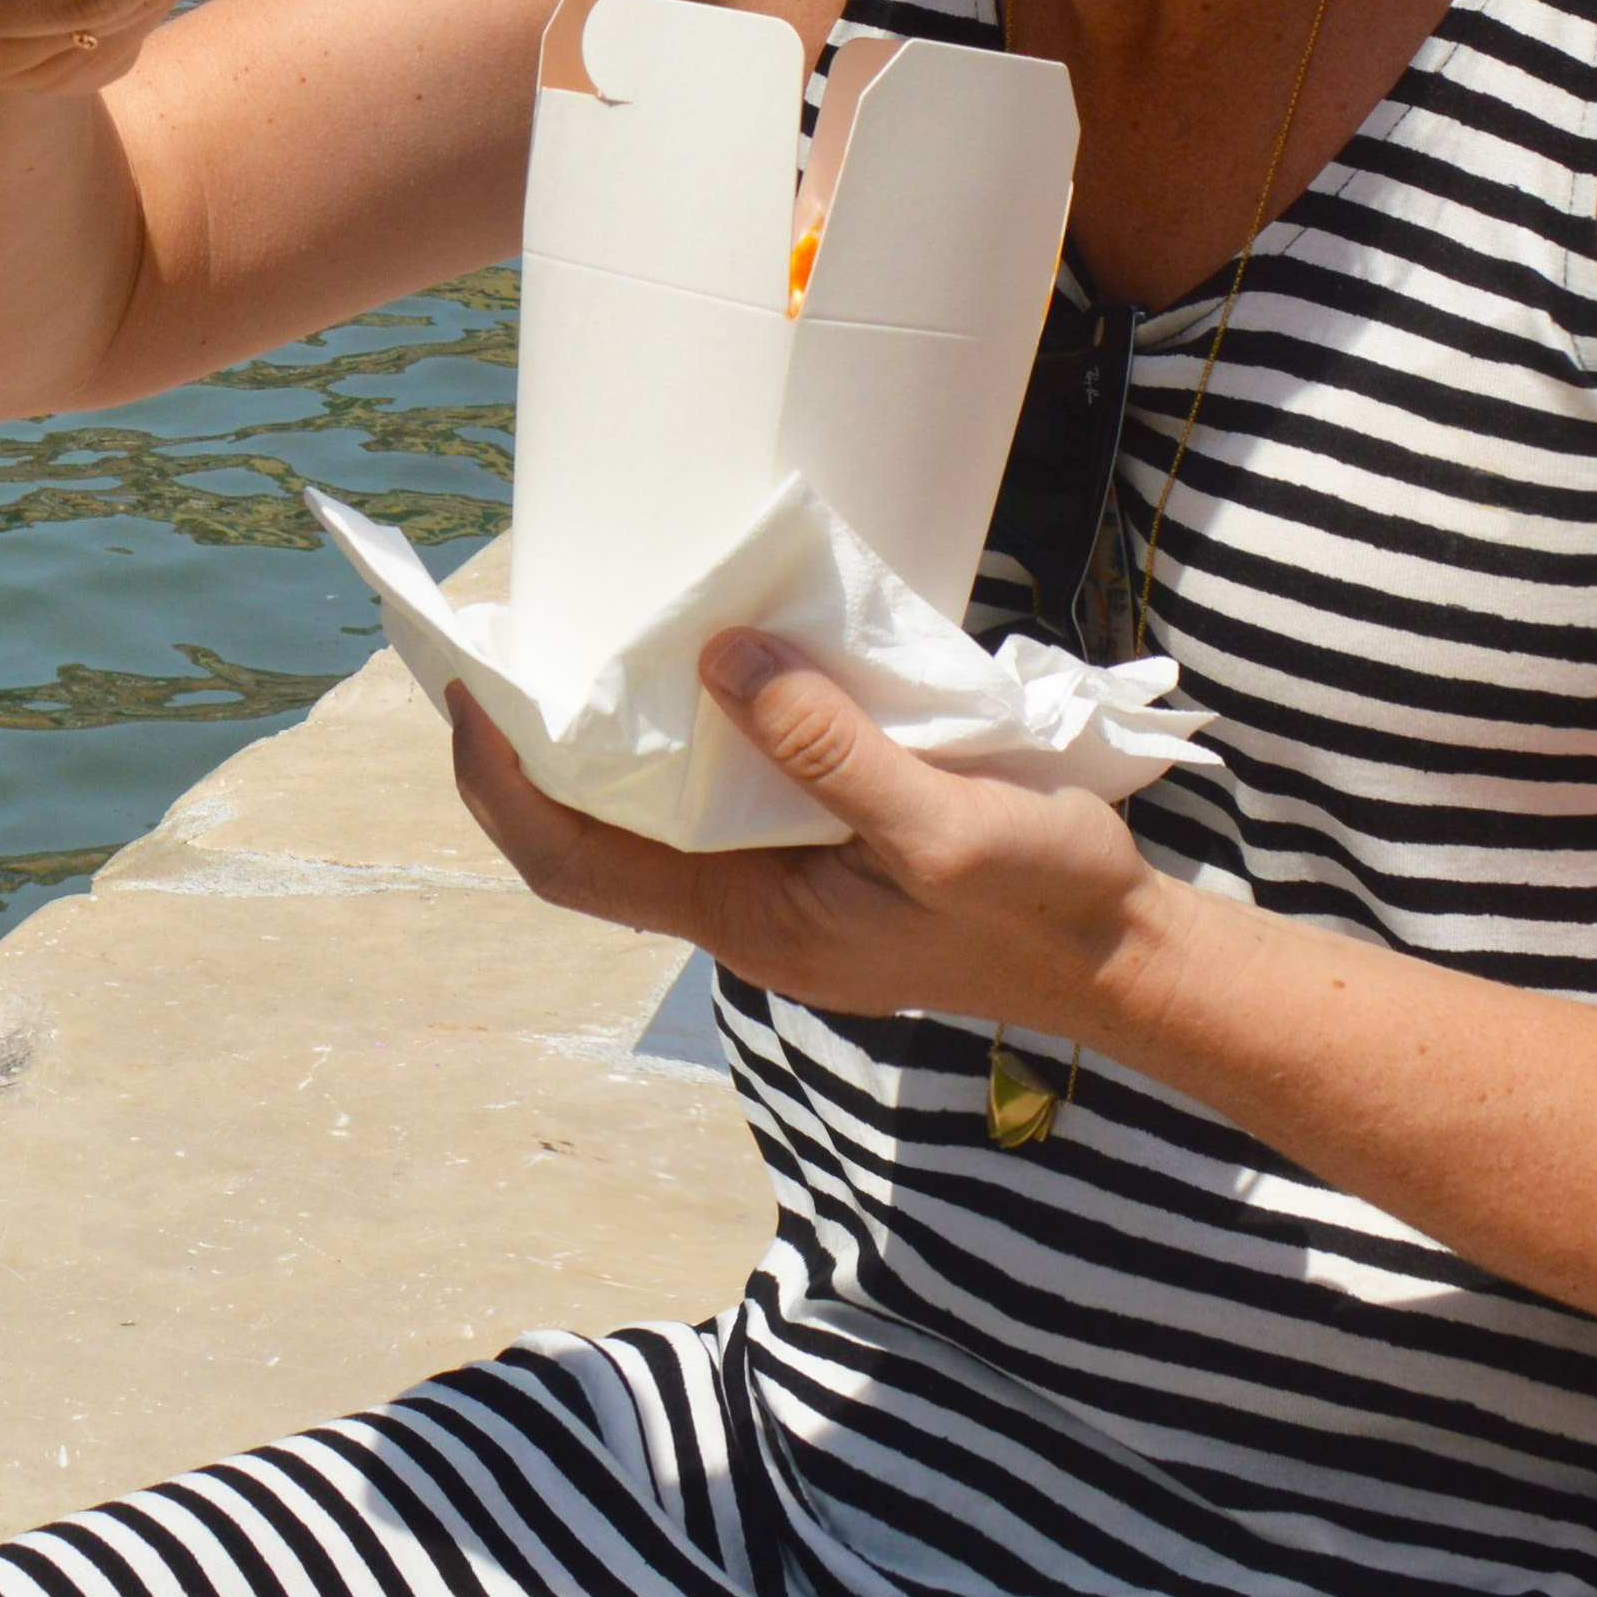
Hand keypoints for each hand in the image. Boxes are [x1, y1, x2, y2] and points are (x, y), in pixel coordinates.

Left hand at [443, 635, 1182, 1049]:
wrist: (1127, 957)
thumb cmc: (1041, 903)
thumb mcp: (939, 826)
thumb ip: (827, 748)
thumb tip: (715, 659)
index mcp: (751, 919)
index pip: (573, 862)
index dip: (501, 784)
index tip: (468, 693)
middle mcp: (747, 911)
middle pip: (593, 839)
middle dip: (530, 752)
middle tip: (504, 645)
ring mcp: (784, 890)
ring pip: (655, 818)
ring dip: (609, 741)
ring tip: (584, 639)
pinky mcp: (825, 860)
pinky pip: (725, 799)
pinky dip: (694, 736)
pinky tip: (709, 669)